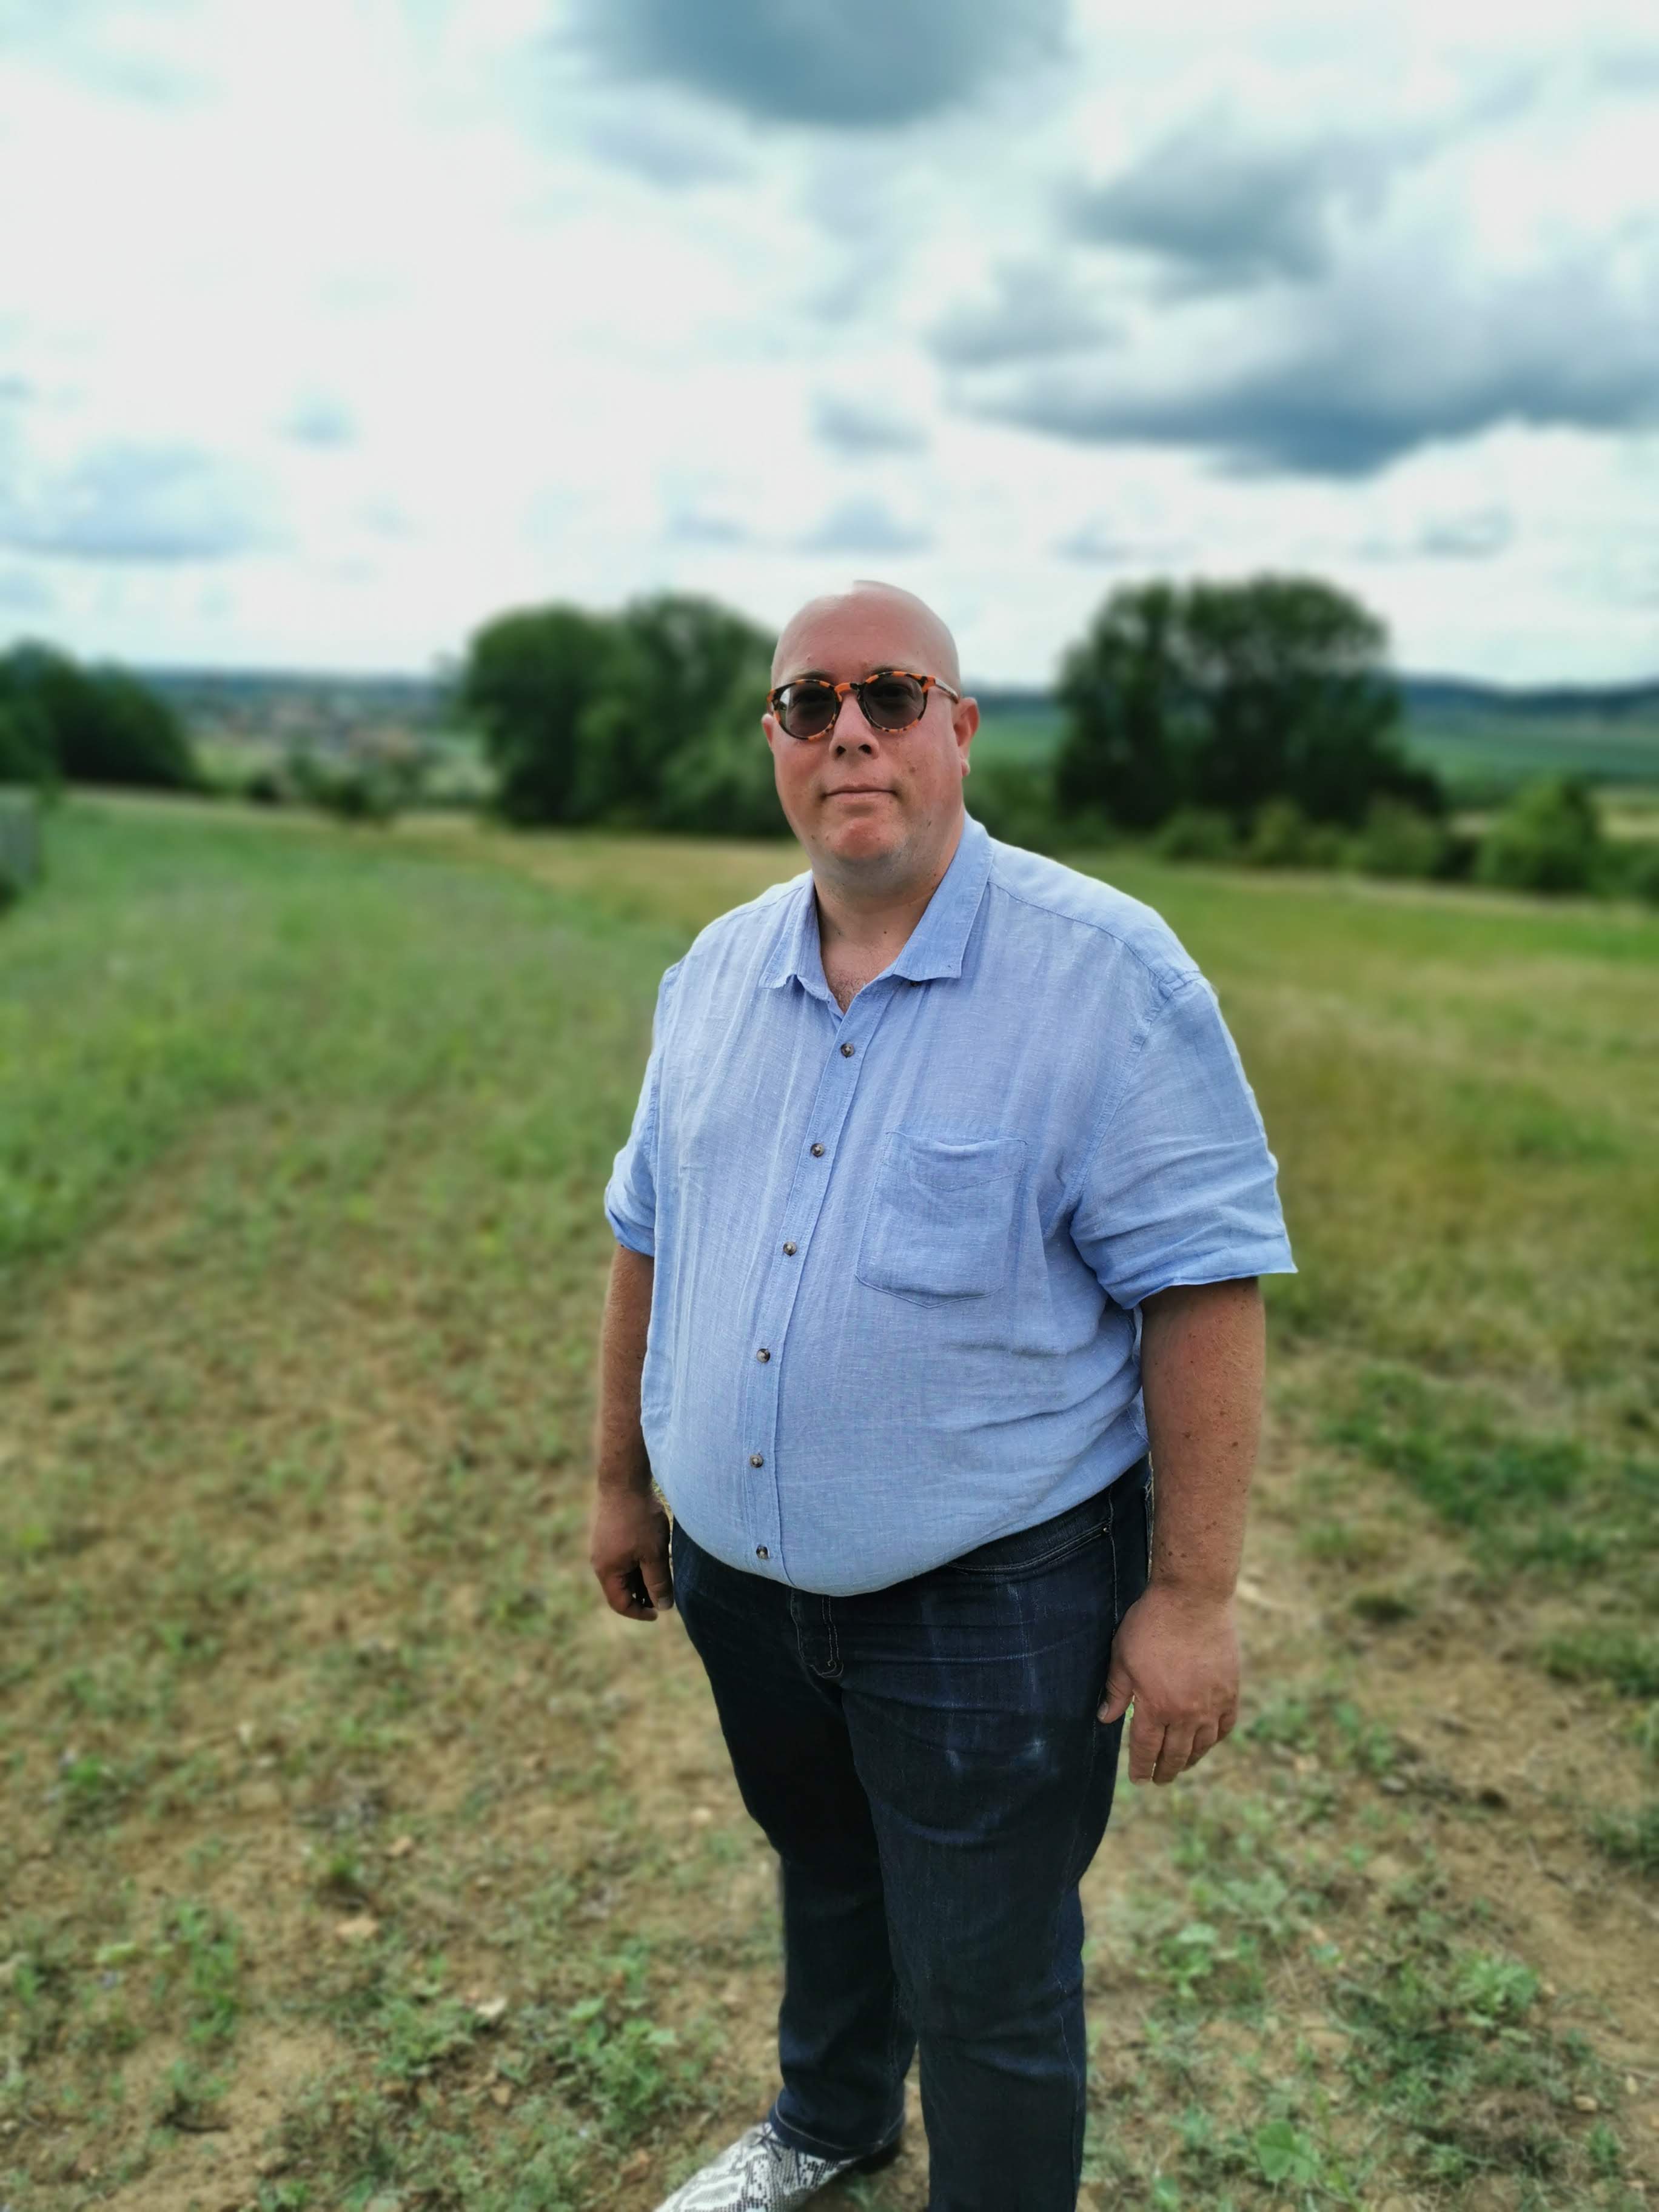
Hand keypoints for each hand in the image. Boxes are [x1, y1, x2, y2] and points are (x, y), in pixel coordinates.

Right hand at [590, 1487, 673, 1621]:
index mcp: (607, 1571)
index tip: (659, 1612)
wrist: (624, 1480)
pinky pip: (620, 1557)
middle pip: (619, 1589)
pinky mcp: (606, 1533)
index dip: (640, 1612)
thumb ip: (658, 1582)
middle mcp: (599, 1561)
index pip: (620, 1604)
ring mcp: (601, 1546)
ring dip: (639, 1578)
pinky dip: (635, 1563)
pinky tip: (653, 1554)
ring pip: (621, 1572)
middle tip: (664, 1593)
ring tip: (661, 1575)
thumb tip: (663, 1606)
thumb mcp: (654, 1554)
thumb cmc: (640, 1518)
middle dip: (641, 1595)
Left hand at [1097, 1583, 1239, 1784]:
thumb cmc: (1151, 1624)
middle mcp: (1185, 1713)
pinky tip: (1207, 1741)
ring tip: (1181, 1766)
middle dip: (1165, 1771)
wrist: (1192, 1599)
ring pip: (1201, 1745)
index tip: (1138, 1778)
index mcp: (1154, 1707)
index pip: (1145, 1749)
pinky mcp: (1230, 1691)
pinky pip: (1225, 1726)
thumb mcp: (1122, 1656)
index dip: (1140, 1767)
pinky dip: (1215, 1739)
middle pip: (1174, 1754)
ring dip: (1189, 1760)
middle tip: (1159, 1780)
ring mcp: (1211, 1704)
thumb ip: (1116, 1691)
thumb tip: (1104, 1718)